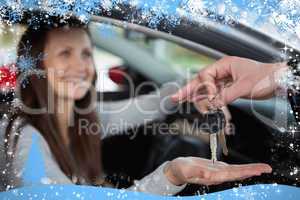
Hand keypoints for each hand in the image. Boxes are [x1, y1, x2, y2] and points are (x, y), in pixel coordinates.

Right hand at [164, 157, 271, 185]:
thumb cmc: (180, 169)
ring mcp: (218, 173)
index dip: (246, 172)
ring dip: (250, 170)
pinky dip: (241, 168)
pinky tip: (247, 169)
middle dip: (253, 171)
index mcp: (212, 176)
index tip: (258, 170)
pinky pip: (232, 169)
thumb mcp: (185, 169)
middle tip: (268, 168)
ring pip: (237, 172)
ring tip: (262, 168)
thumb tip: (209, 174)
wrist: (176, 170)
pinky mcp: (216, 169)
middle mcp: (218, 176)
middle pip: (238, 174)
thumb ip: (196, 171)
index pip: (233, 174)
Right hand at [172, 56, 286, 107]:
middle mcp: (223, 71)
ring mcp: (225, 80)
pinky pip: (215, 95)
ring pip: (206, 89)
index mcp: (225, 65)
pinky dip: (209, 101)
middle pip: (201, 81)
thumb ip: (226, 96)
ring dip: (198, 97)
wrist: (280, 81)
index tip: (210, 99)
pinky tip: (203, 106)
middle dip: (188, 90)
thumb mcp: (244, 86)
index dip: (204, 88)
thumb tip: (212, 105)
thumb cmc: (266, 77)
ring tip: (186, 103)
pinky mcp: (229, 88)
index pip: (205, 75)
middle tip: (174, 98)